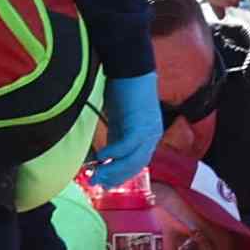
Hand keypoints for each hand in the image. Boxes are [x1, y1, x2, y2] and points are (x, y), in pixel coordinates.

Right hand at [93, 66, 163, 184]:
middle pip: (136, 165)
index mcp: (149, 136)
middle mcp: (153, 136)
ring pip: (133, 159)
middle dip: (115, 176)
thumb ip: (116, 137)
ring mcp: (149, 131)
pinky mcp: (141, 124)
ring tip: (96, 174)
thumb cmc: (123, 90)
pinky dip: (114, 154)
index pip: (137, 163)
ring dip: (113, 169)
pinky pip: (127, 145)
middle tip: (97, 182)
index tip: (104, 183)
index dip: (120, 175)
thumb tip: (105, 157)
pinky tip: (101, 156)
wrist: (130, 67)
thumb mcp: (118, 120)